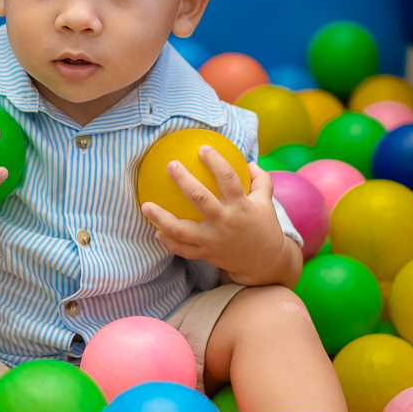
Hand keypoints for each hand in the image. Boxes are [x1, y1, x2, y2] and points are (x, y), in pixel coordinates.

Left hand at [141, 146, 300, 286]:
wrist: (264, 262)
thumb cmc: (264, 226)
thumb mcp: (266, 201)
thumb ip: (260, 180)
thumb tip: (248, 162)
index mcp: (241, 206)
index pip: (228, 178)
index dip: (215, 162)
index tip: (203, 148)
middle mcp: (225, 222)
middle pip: (200, 199)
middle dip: (184, 180)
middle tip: (171, 165)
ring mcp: (213, 240)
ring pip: (182, 230)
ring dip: (161, 217)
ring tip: (145, 205)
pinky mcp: (206, 254)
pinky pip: (182, 249)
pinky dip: (168, 241)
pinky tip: (156, 230)